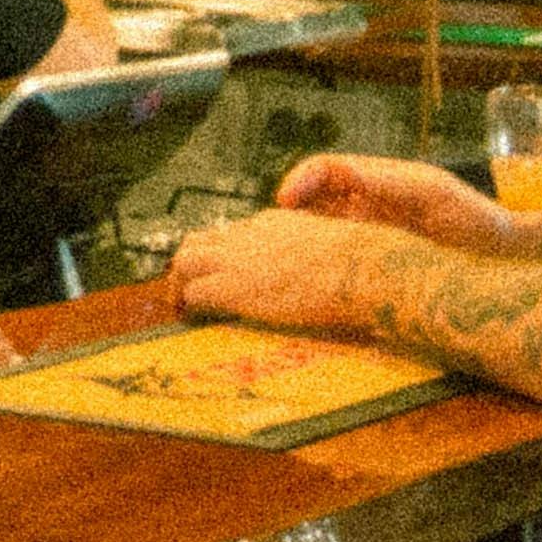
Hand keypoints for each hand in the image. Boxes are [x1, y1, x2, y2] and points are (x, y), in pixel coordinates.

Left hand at [173, 208, 445, 337]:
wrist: (361, 268)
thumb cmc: (362, 266)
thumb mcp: (334, 250)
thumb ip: (319, 256)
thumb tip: (327, 276)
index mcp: (276, 223)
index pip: (234, 233)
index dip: (223, 255)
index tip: (222, 274)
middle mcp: (252, 234)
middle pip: (201, 239)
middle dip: (190, 263)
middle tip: (189, 289)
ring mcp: (239, 258)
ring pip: (185, 259)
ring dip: (180, 282)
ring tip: (182, 306)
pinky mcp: (234, 286)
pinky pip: (194, 291)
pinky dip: (187, 305)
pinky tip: (192, 318)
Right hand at [271, 148, 515, 248]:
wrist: (504, 256)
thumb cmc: (474, 218)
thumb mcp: (433, 194)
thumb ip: (391, 183)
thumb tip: (347, 173)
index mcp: (376, 180)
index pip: (324, 169)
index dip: (301, 180)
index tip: (286, 200)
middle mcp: (364, 205)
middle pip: (310, 202)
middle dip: (284, 215)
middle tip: (265, 237)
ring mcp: (366, 236)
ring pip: (315, 234)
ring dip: (294, 244)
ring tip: (275, 263)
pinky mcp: (371, 266)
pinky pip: (334, 265)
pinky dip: (314, 271)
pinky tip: (307, 285)